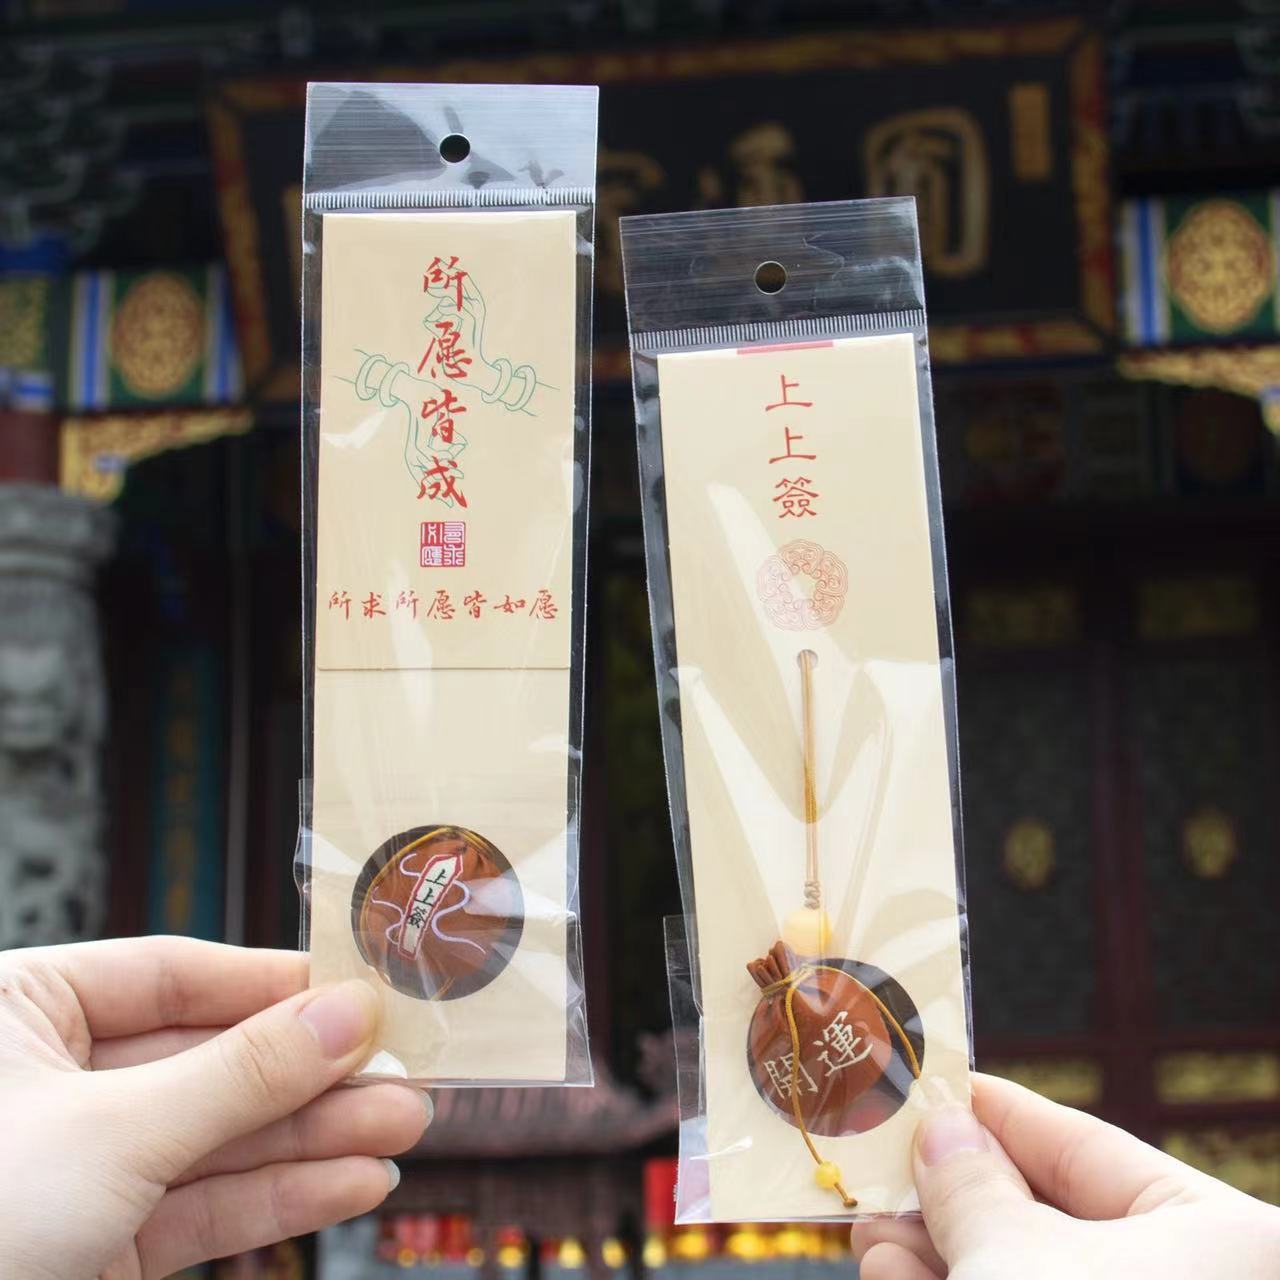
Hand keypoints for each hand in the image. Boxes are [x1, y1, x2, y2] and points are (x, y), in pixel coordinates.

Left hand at [0, 936, 429, 1278]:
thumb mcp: (113, 1130)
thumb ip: (242, 1071)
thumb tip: (353, 1010)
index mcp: (23, 1008)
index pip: (177, 973)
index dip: (276, 984)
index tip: (365, 992)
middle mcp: (51, 1078)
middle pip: (212, 1060)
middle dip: (311, 1076)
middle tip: (406, 1073)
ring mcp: (76, 1167)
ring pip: (215, 1138)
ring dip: (311, 1139)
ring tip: (404, 1130)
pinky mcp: (93, 1245)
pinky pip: (198, 1207)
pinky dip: (274, 1200)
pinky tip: (350, 1183)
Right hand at [851, 1072, 1279, 1278]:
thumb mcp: (1015, 1260)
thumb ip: (972, 1185)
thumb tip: (942, 1129)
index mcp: (1225, 1241)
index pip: (1085, 1145)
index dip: (993, 1111)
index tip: (923, 1087)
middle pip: (1050, 1215)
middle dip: (950, 1195)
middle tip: (876, 1169)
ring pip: (1029, 1274)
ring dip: (940, 1253)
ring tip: (869, 1234)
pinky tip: (892, 1276)